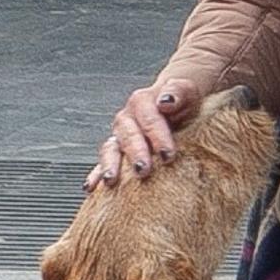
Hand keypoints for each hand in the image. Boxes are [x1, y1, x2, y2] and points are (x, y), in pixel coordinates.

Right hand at [87, 77, 205, 187]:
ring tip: (111, 180)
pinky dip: (97, 174)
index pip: (149, 119)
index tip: (168, 155)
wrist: (178, 104)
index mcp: (142, 102)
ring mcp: (120, 136)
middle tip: (143, 170)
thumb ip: (178, 92)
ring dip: (109, 164)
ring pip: (110, 149)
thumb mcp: (187, 92)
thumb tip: (166, 101)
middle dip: (134, 153)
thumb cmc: (184, 101)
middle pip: (127, 135)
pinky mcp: (118, 153)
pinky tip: (93, 187)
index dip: (157, 136)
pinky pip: (104, 163)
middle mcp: (127, 119)